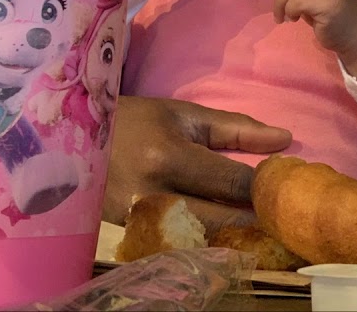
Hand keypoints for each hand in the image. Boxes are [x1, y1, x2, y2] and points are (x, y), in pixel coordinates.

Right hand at [103, 96, 291, 235]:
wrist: (71, 137)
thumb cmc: (134, 120)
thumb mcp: (183, 114)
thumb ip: (236, 129)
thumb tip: (285, 140)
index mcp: (168, 156)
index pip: (231, 181)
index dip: (263, 187)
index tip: (284, 187)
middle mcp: (152, 194)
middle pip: (219, 218)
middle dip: (252, 218)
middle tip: (277, 214)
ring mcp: (137, 221)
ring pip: (199, 237)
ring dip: (228, 232)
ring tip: (252, 223)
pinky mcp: (128, 236)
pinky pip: (177, 241)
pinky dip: (201, 237)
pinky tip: (217, 230)